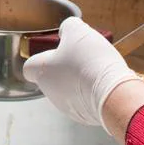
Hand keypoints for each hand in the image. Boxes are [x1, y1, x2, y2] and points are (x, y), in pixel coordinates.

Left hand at [22, 17, 140, 131]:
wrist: (114, 93)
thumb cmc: (90, 61)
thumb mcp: (78, 31)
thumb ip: (68, 27)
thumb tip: (66, 30)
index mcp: (43, 72)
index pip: (29, 68)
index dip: (40, 58)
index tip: (54, 52)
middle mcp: (51, 93)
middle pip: (52, 78)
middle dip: (65, 68)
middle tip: (81, 57)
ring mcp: (67, 108)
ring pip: (69, 90)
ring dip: (79, 81)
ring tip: (96, 70)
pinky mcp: (84, 117)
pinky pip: (85, 101)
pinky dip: (92, 93)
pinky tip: (104, 83)